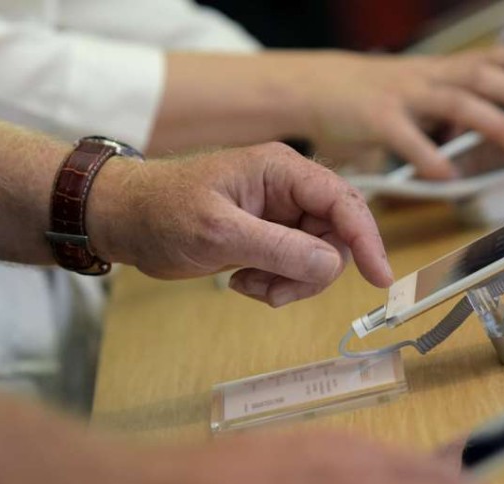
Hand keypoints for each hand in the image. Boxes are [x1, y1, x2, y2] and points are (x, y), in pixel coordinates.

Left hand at [88, 142, 391, 307]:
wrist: (124, 221)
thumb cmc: (161, 211)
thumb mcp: (219, 232)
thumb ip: (279, 249)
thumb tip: (331, 266)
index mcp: (281, 170)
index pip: (343, 202)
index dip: (366, 239)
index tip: (379, 277)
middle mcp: (288, 190)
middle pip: (336, 236)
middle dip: (313, 271)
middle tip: (277, 292)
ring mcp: (280, 215)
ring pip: (318, 258)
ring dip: (291, 283)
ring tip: (250, 286)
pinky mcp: (270, 238)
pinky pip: (297, 268)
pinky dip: (277, 285)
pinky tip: (242, 282)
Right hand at [272, 41, 503, 178]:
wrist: (313, 85)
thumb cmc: (374, 94)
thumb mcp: (423, 89)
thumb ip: (461, 106)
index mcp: (443, 71)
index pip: (494, 59)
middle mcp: (430, 77)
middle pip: (485, 79)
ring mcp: (405, 96)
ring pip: (456, 102)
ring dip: (491, 122)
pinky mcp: (376, 118)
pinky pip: (407, 138)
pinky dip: (427, 157)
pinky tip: (446, 176)